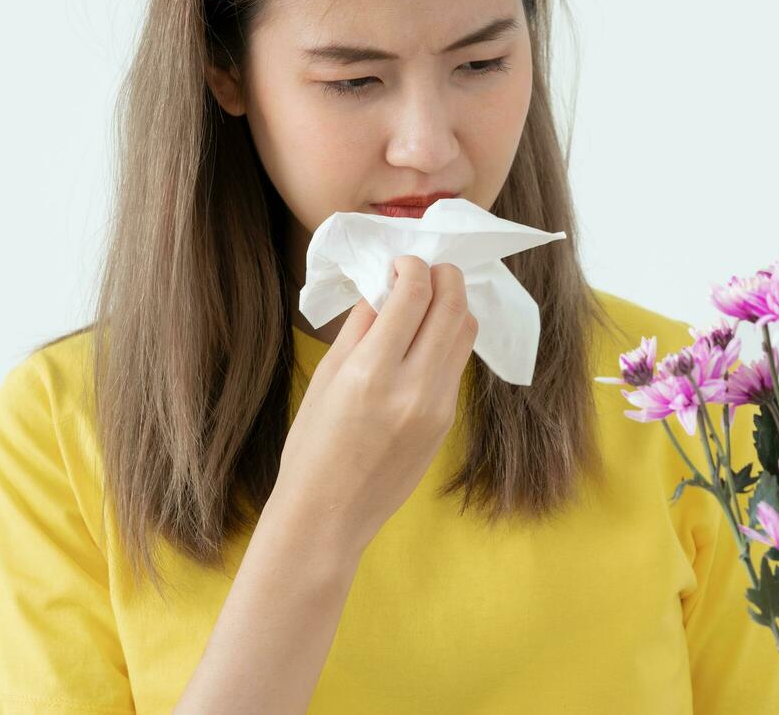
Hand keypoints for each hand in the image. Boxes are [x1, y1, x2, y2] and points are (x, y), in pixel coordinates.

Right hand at [273, 255, 477, 554]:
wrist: (329, 516)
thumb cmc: (313, 447)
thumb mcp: (327, 378)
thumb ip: (360, 327)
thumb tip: (385, 287)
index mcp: (372, 373)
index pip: (414, 295)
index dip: (412, 267)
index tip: (401, 263)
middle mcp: (413, 387)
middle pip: (453, 306)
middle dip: (444, 276)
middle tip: (426, 270)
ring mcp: (437, 406)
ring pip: (465, 332)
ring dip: (452, 304)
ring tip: (428, 300)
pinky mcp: (448, 421)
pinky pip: (458, 363)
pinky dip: (448, 339)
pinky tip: (426, 338)